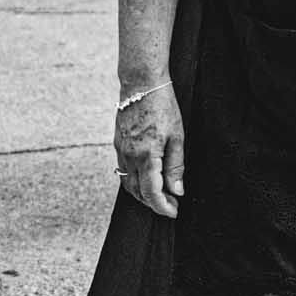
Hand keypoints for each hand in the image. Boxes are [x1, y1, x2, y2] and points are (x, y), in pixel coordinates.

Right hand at [114, 82, 185, 216]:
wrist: (141, 83)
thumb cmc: (163, 106)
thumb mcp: (177, 135)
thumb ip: (175, 165)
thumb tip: (177, 191)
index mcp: (146, 156)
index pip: (152, 193)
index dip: (163, 207)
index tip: (174, 212)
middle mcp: (129, 156)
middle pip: (137, 192)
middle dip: (153, 203)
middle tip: (171, 205)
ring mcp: (121, 150)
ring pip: (127, 183)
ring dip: (142, 194)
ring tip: (160, 195)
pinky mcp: (117, 144)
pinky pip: (123, 170)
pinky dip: (133, 181)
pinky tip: (145, 178)